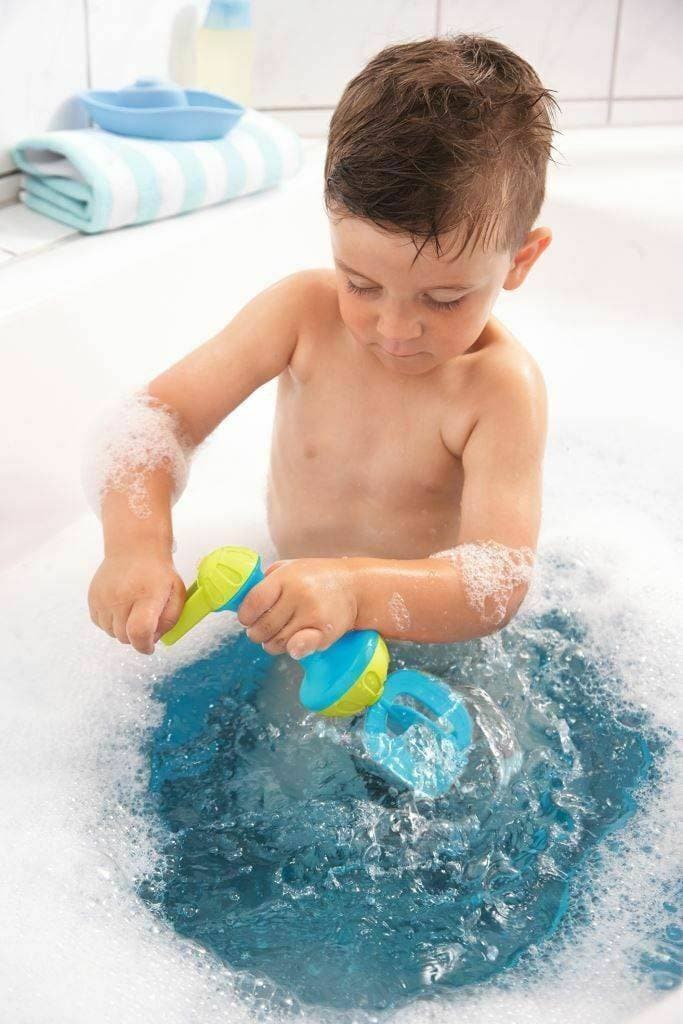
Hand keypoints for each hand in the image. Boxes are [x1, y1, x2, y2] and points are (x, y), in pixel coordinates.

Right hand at [88, 550, 186, 654]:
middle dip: (137, 637)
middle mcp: (122, 597)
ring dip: (123, 629)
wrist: (134, 548)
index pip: (139, 631)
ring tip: (132, 611)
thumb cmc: (158, 573)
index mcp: (147, 595)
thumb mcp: (176, 593)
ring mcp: (104, 598)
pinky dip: (111, 622)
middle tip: (145, 621)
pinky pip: (100, 624)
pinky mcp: (93, 598)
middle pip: (125, 637)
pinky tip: (121, 608)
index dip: (144, 645)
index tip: (150, 646)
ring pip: (111, 633)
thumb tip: (153, 639)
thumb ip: (169, 620)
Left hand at [237, 558, 358, 658]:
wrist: (355, 586)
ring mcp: (312, 613)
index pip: (253, 602)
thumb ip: (264, 581)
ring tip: (281, 634)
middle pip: (262, 627)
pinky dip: (291, 650)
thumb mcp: (289, 567)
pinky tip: (293, 644)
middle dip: (257, 633)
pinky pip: (297, 648)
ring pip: (276, 642)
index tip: (247, 619)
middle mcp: (298, 594)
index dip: (245, 616)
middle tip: (263, 630)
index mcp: (285, 577)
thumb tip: (239, 601)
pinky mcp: (325, 631)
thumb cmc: (317, 578)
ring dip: (273, 644)